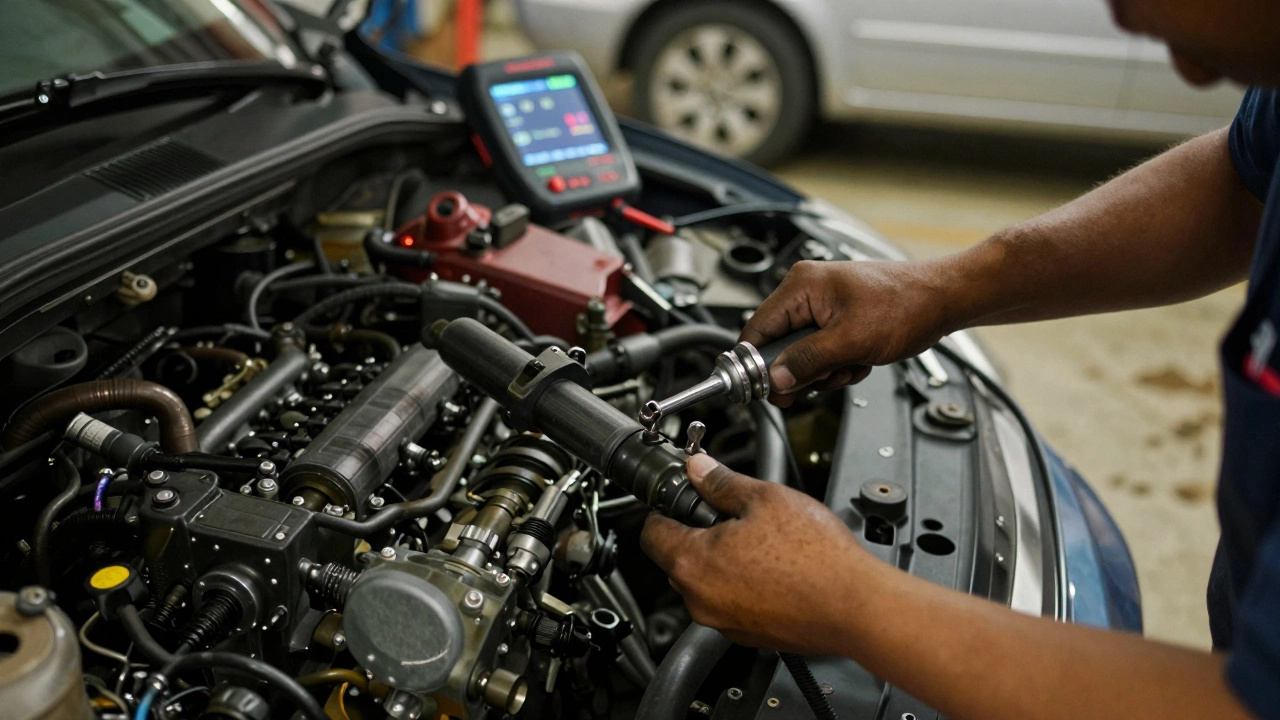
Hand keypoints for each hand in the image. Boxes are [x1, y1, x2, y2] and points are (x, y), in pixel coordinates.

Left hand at [641, 453, 878, 654]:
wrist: (856, 605)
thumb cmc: (816, 557)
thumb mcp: (765, 498)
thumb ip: (721, 483)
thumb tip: (698, 469)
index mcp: (693, 563)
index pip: (651, 532)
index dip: (666, 507)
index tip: (683, 496)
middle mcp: (700, 600)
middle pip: (678, 558)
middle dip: (699, 532)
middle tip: (732, 513)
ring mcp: (723, 622)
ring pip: (706, 581)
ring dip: (722, 559)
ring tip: (762, 540)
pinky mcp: (747, 635)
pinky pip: (730, 602)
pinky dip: (742, 583)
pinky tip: (774, 566)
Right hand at [741, 260, 951, 405]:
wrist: (943, 300)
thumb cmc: (906, 305)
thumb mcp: (849, 341)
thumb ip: (806, 361)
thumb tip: (775, 379)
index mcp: (801, 286)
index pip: (757, 329)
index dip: (756, 363)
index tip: (760, 390)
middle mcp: (807, 293)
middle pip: (780, 346)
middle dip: (804, 370)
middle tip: (824, 378)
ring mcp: (823, 307)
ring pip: (803, 355)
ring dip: (826, 370)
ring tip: (851, 364)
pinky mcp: (839, 320)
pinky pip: (824, 354)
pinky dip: (840, 364)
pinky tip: (860, 360)